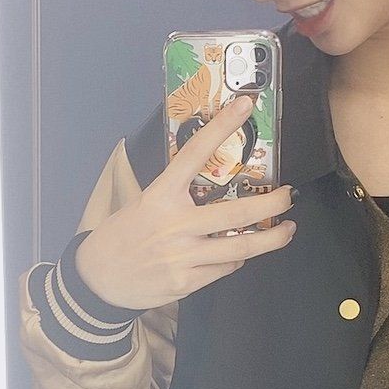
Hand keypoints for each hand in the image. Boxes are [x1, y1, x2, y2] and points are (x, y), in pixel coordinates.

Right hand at [75, 97, 296, 309]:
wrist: (99, 279)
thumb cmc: (124, 235)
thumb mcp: (144, 203)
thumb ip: (177, 195)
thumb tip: (216, 183)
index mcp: (160, 196)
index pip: (193, 153)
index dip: (220, 127)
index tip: (244, 107)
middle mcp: (174, 224)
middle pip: (236, 213)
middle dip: (271, 205)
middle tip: (289, 196)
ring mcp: (183, 255)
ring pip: (240, 248)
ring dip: (271, 239)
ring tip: (287, 229)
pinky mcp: (187, 281)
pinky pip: (225, 268)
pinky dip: (237, 259)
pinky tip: (240, 254)